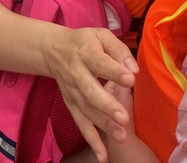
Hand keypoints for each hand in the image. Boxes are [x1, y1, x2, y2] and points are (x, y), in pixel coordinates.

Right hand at [45, 27, 137, 162]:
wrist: (52, 50)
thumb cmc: (84, 42)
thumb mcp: (101, 35)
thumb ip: (118, 50)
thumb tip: (134, 69)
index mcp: (86, 53)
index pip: (100, 63)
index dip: (114, 71)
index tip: (130, 79)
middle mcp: (76, 74)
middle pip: (90, 91)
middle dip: (107, 105)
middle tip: (124, 117)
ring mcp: (72, 92)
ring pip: (86, 111)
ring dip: (103, 125)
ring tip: (121, 136)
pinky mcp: (71, 105)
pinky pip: (80, 124)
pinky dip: (91, 141)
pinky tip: (103, 156)